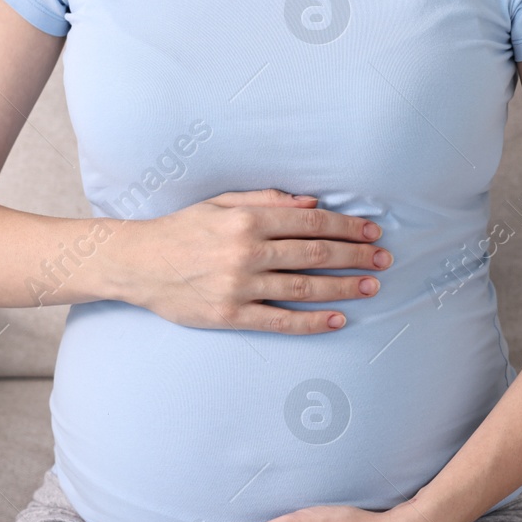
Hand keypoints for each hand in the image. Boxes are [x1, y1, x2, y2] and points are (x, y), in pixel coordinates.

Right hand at [104, 189, 392, 333]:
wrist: (137, 263)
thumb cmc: (183, 229)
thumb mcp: (222, 203)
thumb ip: (268, 200)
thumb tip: (313, 203)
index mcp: (247, 220)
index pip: (310, 223)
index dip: (347, 227)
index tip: (372, 232)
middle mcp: (246, 252)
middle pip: (315, 254)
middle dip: (356, 256)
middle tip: (384, 260)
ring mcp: (239, 286)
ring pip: (304, 287)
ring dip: (344, 287)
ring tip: (372, 286)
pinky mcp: (230, 316)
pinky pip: (280, 320)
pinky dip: (313, 321)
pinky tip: (339, 319)